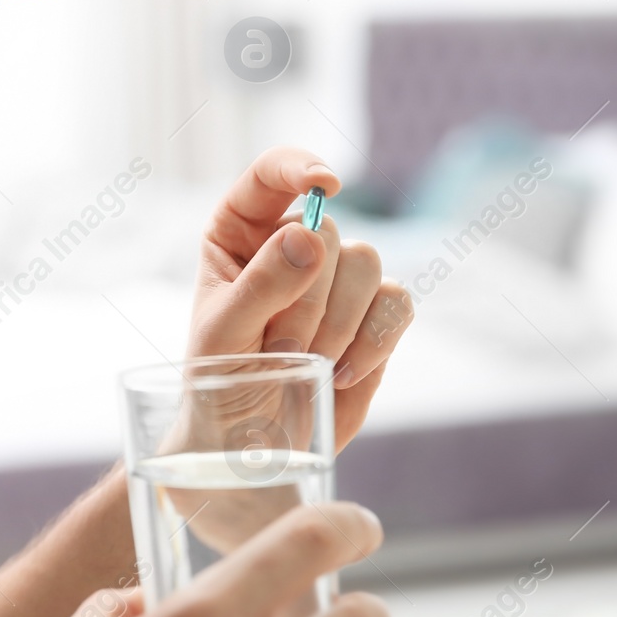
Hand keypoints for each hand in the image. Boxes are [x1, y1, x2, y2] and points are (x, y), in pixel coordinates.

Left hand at [190, 146, 413, 447]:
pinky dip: (373, 342)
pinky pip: (398, 305)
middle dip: (309, 300)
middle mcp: (292, 244)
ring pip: (370, 265)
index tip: (325, 185)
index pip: (271, 174)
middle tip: (278, 348)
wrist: (251, 448)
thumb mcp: (223, 336)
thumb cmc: (218, 385)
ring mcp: (338, 279)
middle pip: (331, 232)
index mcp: (240, 233)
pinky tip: (339, 372)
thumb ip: (261, 285)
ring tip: (305, 363)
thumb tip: (309, 236)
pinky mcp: (374, 317)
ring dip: (338, 324)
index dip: (300, 168)